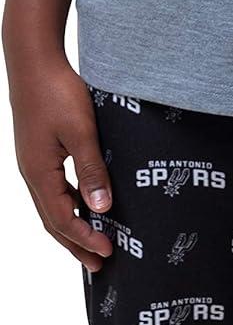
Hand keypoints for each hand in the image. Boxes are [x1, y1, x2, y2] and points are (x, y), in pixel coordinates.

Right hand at [7, 51, 113, 272]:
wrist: (34, 60)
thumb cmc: (57, 91)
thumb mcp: (81, 131)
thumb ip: (91, 169)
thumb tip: (100, 208)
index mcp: (40, 173)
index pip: (63, 219)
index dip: (85, 238)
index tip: (108, 252)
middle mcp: (32, 173)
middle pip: (53, 220)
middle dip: (76, 243)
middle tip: (98, 263)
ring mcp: (33, 162)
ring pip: (52, 204)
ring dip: (71, 224)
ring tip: (93, 238)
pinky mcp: (38, 150)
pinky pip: (53, 186)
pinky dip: (68, 201)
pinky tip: (84, 199)